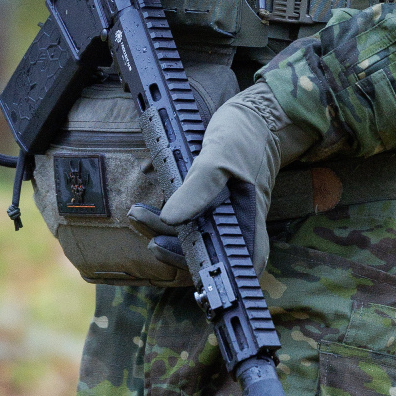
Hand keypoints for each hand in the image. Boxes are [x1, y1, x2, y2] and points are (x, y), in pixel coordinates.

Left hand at [155, 81, 318, 272]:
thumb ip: (198, 189)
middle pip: (205, 256)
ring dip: (164, 232)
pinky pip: (191, 224)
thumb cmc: (245, 138)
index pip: (231, 267)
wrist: (258, 119)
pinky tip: (150, 209)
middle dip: (169, 246)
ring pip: (194, 240)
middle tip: (139, 219)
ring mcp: (225, 219)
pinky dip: (169, 221)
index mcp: (247, 224)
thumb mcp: (220, 157)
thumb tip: (171, 219)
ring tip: (137, 213)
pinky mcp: (213, 208)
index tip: (172, 262)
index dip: (206, 276)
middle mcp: (237, 228)